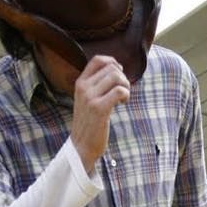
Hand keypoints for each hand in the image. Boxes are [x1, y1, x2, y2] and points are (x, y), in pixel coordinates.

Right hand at [70, 55, 130, 173]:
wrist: (81, 146)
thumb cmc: (89, 124)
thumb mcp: (87, 101)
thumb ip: (97, 86)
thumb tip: (117, 70)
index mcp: (80, 83)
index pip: (97, 60)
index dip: (113, 63)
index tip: (119, 76)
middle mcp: (83, 87)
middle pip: (111, 68)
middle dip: (123, 78)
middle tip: (123, 92)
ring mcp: (90, 97)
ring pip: (116, 77)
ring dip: (126, 86)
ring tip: (123, 98)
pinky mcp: (99, 109)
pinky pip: (119, 91)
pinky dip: (126, 95)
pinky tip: (123, 103)